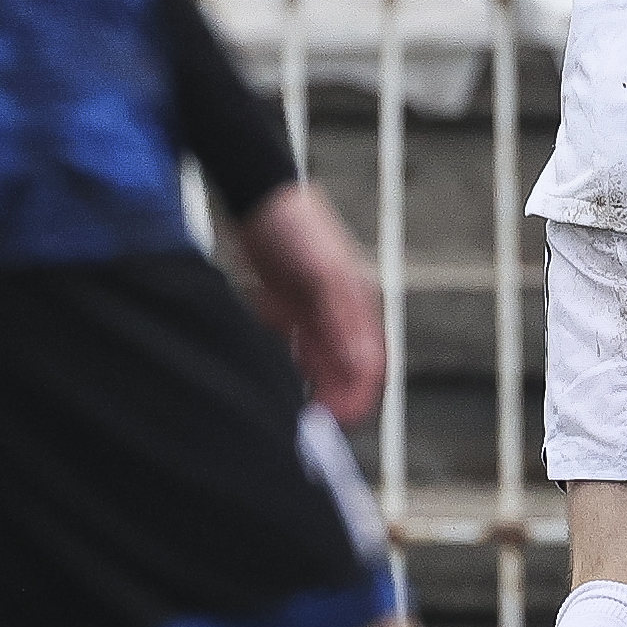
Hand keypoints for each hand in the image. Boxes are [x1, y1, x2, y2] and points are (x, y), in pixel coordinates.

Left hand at [235, 179, 386, 424]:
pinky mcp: (281, 310)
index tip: (332, 425)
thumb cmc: (297, 229)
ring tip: (287, 417)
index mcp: (358, 309)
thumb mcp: (324, 276)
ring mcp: (310, 313)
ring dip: (307, 390)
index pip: (369, 366)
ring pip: (314, 365)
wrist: (257, 196)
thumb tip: (362, 370)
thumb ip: (344, 322)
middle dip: (330, 403)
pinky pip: (287, 350)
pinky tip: (267, 382)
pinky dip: (283, 369)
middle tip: (304, 431)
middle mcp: (338, 315)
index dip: (355, 398)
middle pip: (343, 372)